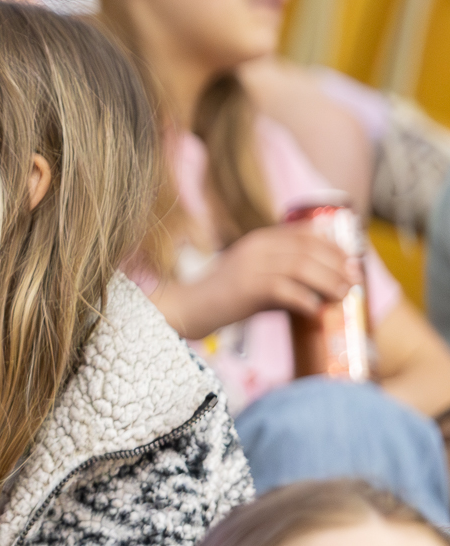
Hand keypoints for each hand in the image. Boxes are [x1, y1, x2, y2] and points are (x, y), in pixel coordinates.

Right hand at [160, 222, 357, 338]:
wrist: (191, 309)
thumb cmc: (228, 298)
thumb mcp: (258, 276)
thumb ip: (286, 275)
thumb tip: (326, 288)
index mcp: (260, 239)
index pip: (306, 234)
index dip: (334, 246)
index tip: (352, 262)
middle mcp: (257, 247)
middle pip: (309, 250)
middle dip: (337, 265)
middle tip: (354, 282)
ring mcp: (251, 266)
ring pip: (302, 267)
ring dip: (328, 282)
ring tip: (343, 296)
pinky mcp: (248, 288)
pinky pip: (287, 291)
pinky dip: (307, 301)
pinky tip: (317, 311)